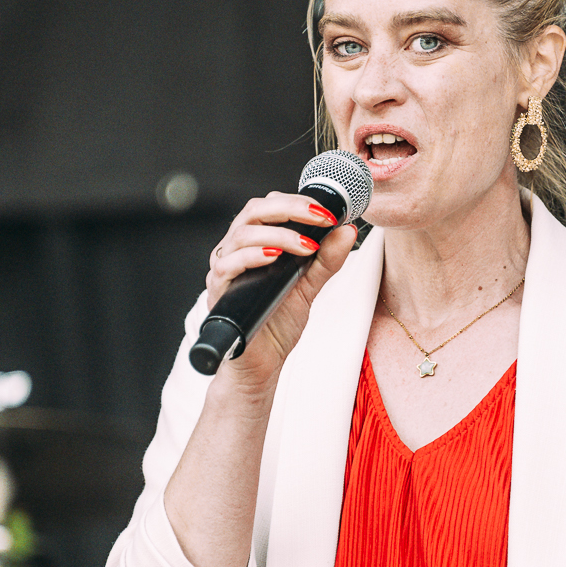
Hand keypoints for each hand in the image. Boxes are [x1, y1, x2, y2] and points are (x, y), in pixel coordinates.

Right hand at [204, 191, 359, 389]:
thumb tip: (347, 231)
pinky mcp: (218, 291)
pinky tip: (274, 256)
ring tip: (306, 246)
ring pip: (241, 234)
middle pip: (254, 211)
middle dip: (290, 208)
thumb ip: (326, 260)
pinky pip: (228, 265)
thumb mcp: (309, 287)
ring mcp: (225, 270)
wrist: (262, 364)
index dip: (298, 202)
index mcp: (256, 243)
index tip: (328, 212)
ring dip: (278, 234)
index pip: (270, 207)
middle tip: (320, 218)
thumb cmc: (277, 323)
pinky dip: (252, 256)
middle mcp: (236, 250)